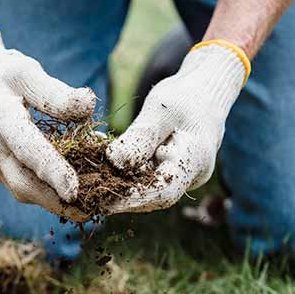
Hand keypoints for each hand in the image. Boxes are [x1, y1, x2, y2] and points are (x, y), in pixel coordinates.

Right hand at [0, 21, 95, 220]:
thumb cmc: (4, 73)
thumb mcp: (28, 72)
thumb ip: (57, 93)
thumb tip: (89, 106)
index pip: (27, 150)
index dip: (52, 172)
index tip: (75, 191)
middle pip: (21, 184)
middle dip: (54, 202)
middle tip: (89, 211)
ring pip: (20, 190)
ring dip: (50, 201)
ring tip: (83, 205)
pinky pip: (18, 184)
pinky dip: (42, 191)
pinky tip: (65, 192)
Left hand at [105, 40, 248, 213]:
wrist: (204, 92)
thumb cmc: (185, 95)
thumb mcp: (161, 109)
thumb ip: (140, 137)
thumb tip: (113, 162)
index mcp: (195, 160)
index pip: (163, 192)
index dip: (133, 200)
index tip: (104, 202)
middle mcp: (191, 175)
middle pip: (153, 196)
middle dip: (121, 196)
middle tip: (89, 194)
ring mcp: (182, 176)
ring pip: (148, 188)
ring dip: (120, 184)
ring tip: (90, 179)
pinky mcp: (170, 171)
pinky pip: (147, 177)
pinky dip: (125, 172)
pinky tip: (102, 163)